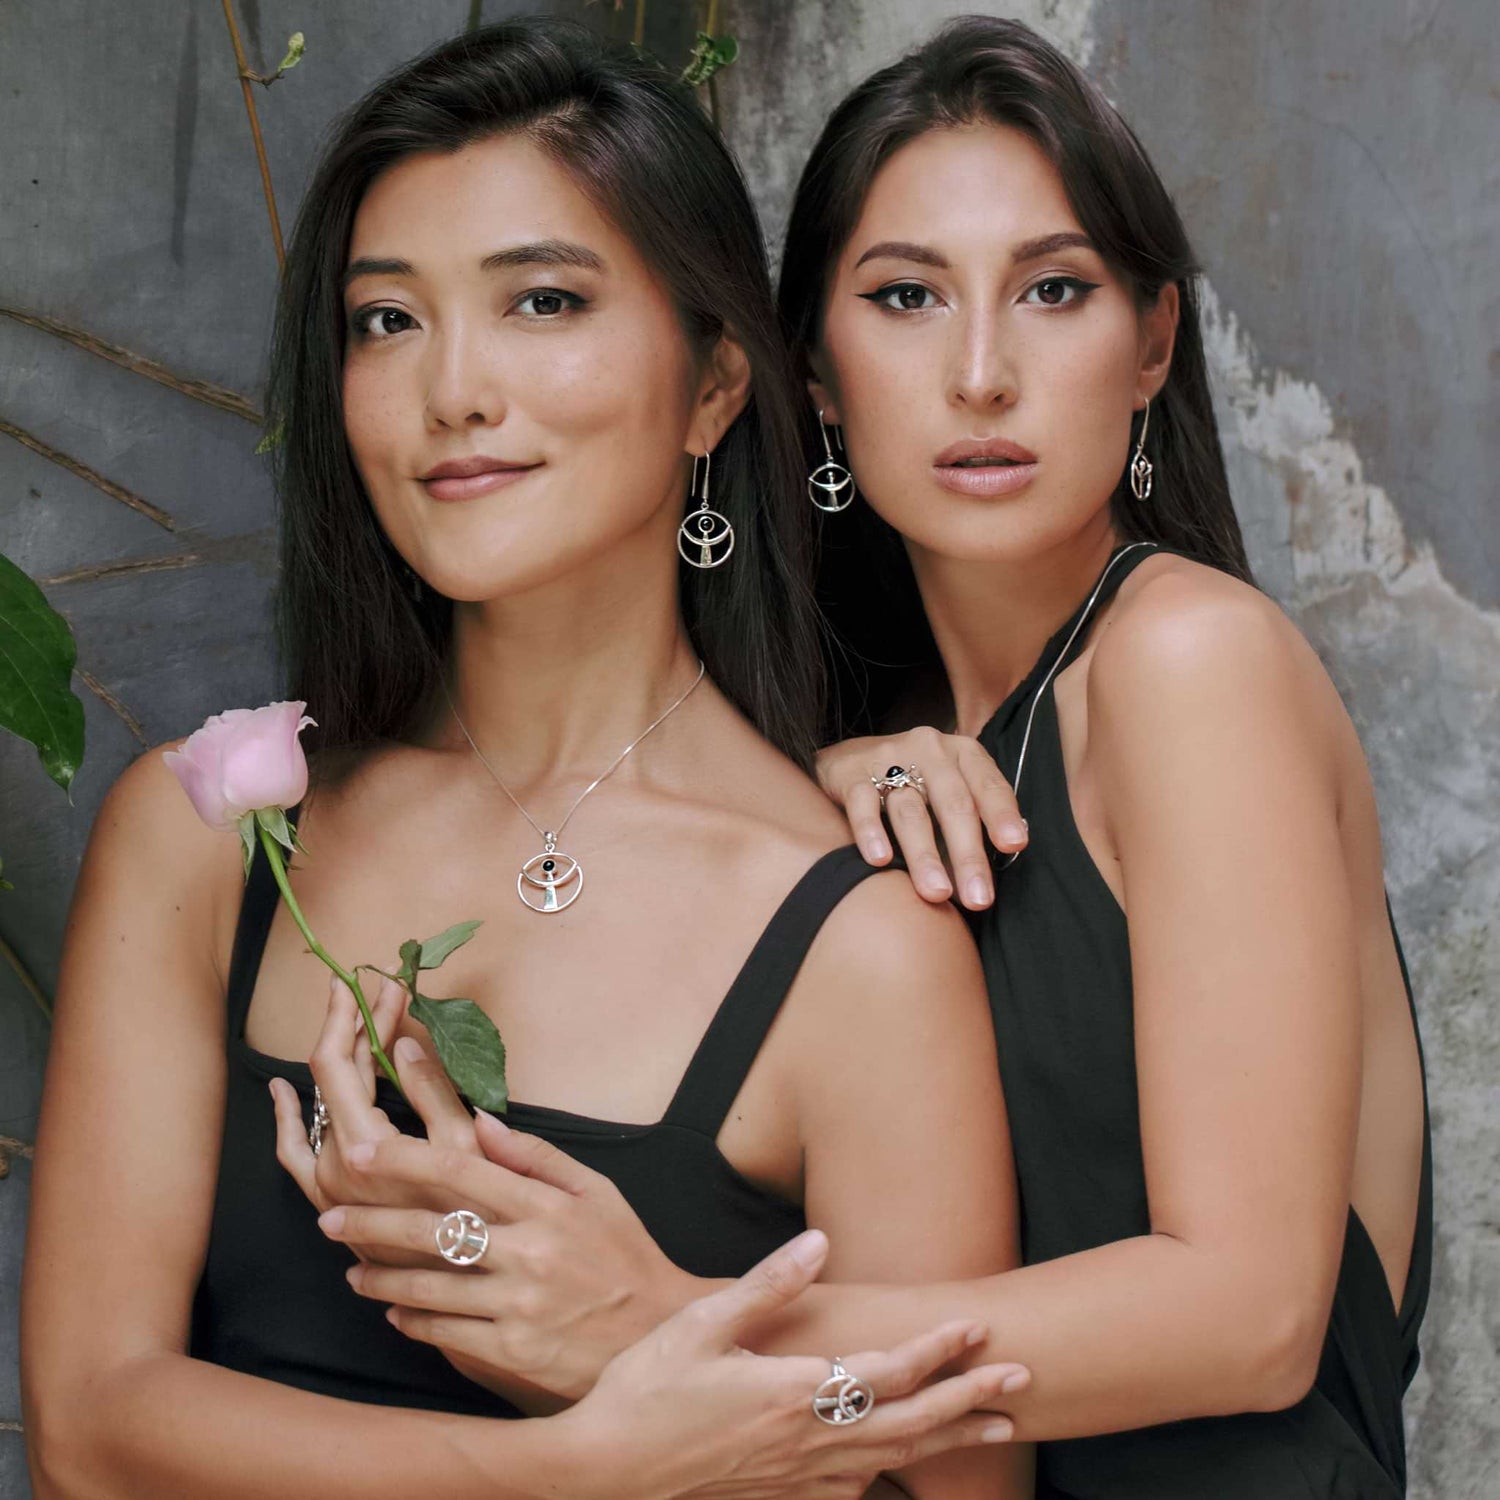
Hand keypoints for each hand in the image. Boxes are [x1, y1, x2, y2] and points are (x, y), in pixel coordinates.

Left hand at [270, 973, 481, 1262]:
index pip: (340, 1063)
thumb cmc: (483, 1220)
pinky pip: (294, 1156)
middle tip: (381, 987)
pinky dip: (288, 1120)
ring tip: (347, 1020)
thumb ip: (432, 1092)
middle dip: (358, 1026)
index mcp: (365, 1150)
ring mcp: (328, 1192)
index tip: (376, 978)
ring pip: (314, 1110)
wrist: (470, 1291)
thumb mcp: (468, 1149)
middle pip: (330, 1080)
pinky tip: (284, 1095)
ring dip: (333, 1061)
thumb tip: (406, 1041)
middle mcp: (334, 1172)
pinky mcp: (332, 1208)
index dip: (355, 1015)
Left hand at [320, 1115, 698, 1402]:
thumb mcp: (595, 1191)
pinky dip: (412, 1322)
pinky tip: (393, 1314)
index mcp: (546, 1205)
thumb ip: (536, 1156)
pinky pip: (446, 1333)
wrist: (658, 1332)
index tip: (363, 1151)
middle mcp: (528, 1251)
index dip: (405, 1158)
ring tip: (352, 1272)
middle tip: (328, 1215)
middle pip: (431, 1230)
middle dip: (370, 1221)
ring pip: (429, 1287)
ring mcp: (518, 1305)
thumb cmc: (624, 1253)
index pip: (461, 1169)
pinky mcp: (512, 1352)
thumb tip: (480, 1120)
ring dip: (380, 1279)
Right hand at [557, 1230, 1027, 1499]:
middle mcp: (805, 1441)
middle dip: (970, 1400)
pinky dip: (888, 1475)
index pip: (887, 1370)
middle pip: (909, 1424)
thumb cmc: (645, 1390)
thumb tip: (819, 1242)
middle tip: (1021, 1382)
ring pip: (891, 1462)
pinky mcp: (775, 1498)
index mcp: (792, 1394)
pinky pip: (850, 1490)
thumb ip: (767, 1286)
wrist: (603, 1474)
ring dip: (947, 1442)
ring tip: (992, 1429)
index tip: (977, 1325)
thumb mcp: (701, 1326)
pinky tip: (897, 1468)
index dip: (937, 1348)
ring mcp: (794, 1478)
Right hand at [815, 729, 1026, 909]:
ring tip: (936, 893)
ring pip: (910, 811)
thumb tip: (987, 880)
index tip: (1015, 845)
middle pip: (953, 804)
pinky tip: (880, 861)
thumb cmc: (912, 784)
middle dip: (968, 854)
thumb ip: (970, 824)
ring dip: (924, 855)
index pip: (988, 785)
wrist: (848, 759)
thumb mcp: (948, 790)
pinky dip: (872, 832)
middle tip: (978, 899)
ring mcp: (888, 758)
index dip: (1002, 814)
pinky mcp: (852, 773)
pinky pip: (863, 804)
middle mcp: (930, 750)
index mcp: (962, 754)